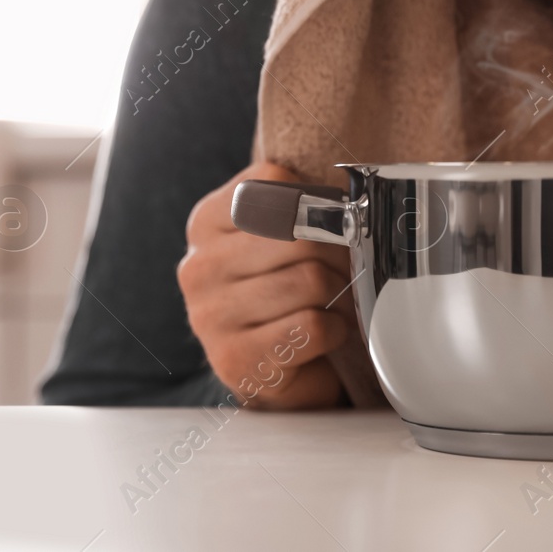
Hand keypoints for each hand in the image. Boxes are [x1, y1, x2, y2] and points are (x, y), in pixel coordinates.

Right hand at [178, 163, 354, 408]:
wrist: (277, 368)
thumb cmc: (286, 291)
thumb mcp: (283, 235)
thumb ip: (303, 205)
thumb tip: (353, 203)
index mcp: (207, 222)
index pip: (276, 184)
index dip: (321, 205)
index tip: (330, 228)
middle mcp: (199, 266)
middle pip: (300, 236)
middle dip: (339, 256)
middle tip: (344, 273)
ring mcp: (210, 316)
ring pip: (310, 281)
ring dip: (340, 296)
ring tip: (333, 305)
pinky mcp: (236, 360)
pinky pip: (312, 326)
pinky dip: (335, 330)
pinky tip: (324, 334)